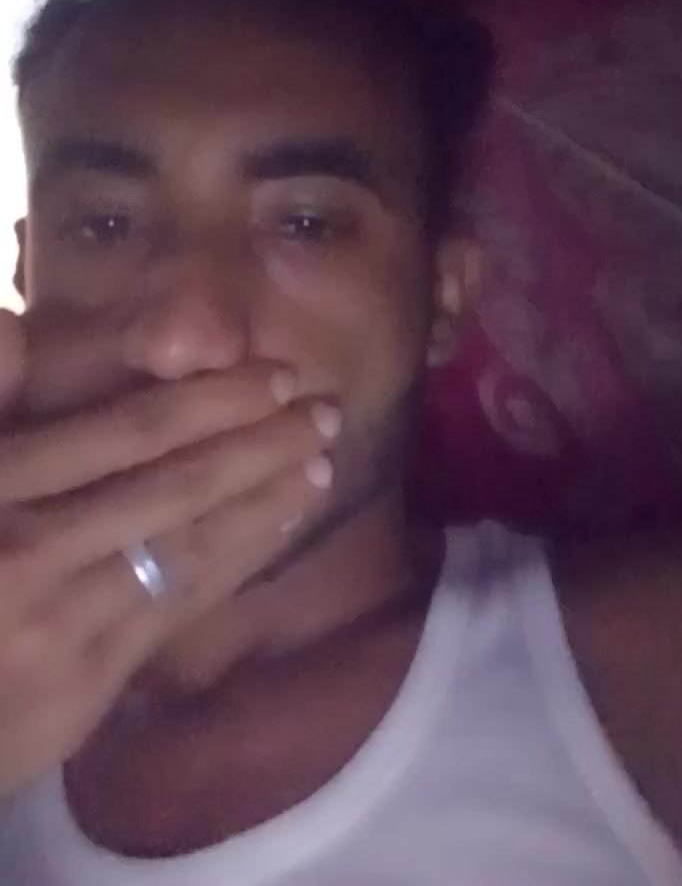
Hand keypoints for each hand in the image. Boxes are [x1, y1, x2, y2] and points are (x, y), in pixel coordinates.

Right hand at [0, 309, 336, 796]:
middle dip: (259, 443)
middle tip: (324, 410)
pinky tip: (276, 529)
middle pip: (173, 483)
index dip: (211, 401)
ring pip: (187, 546)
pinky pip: (177, 606)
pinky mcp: (82, 681)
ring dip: (265, 500)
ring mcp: (59, 620)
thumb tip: (13, 326)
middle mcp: (30, 547)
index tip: (275, 375)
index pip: (125, 432)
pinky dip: (237, 561)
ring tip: (321, 461)